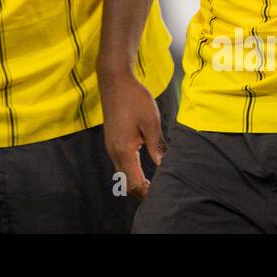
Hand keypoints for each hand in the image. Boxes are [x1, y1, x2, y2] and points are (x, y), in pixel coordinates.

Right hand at [99, 70, 165, 199]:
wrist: (114, 81)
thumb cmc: (134, 98)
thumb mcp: (151, 122)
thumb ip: (157, 147)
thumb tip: (166, 167)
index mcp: (123, 150)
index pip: (134, 182)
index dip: (148, 192)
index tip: (163, 195)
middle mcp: (114, 152)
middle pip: (126, 183)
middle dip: (142, 192)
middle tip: (161, 194)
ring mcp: (110, 147)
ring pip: (122, 175)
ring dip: (136, 183)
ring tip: (154, 186)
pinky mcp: (112, 141)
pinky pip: (120, 165)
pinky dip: (131, 173)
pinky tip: (143, 171)